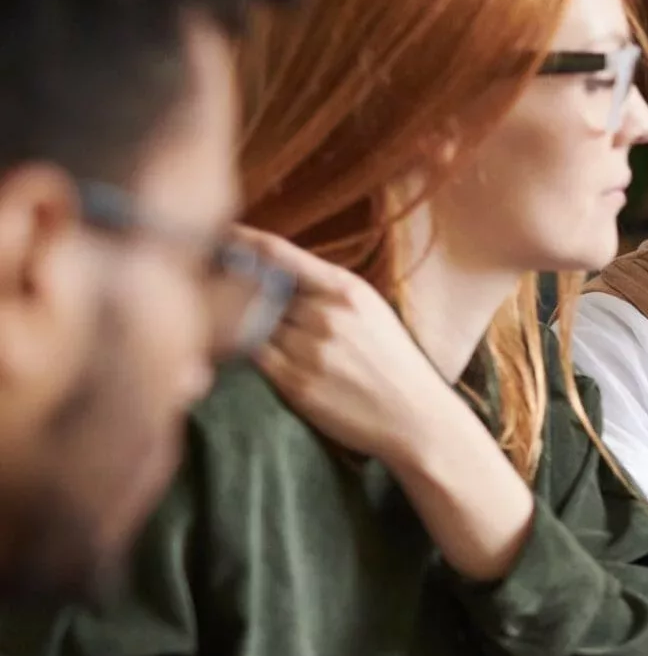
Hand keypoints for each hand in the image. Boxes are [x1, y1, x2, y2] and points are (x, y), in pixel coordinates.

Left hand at [238, 228, 476, 465]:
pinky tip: (262, 354)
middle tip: (223, 289)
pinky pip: (255, 357)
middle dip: (241, 290)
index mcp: (346, 290)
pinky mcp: (296, 383)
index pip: (279, 254)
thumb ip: (326, 290)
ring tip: (251, 331)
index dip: (244, 243)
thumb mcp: (371, 311)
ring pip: (252, 324)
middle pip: (258, 290)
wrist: (415, 418)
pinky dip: (251, 353)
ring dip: (245, 325)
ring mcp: (310, 350)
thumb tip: (271, 272)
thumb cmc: (393, 362)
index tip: (223, 237)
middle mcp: (326, 315)